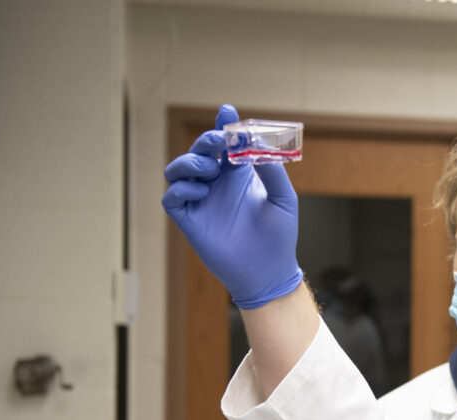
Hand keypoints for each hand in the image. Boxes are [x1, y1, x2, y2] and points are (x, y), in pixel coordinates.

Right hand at [161, 104, 302, 308]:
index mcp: (237, 176)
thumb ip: (272, 170)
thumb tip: (257, 144)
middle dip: (206, 140)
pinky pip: (172, 197)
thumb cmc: (279, 236)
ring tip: (211, 169)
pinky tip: (201, 190)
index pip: (225, 144)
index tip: (227, 112)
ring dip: (190, 162)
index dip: (223, 126)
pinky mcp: (189, 220)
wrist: (270, 271)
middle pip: (199, 151)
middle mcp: (216, 185)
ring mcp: (200, 201)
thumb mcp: (284, 198)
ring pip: (177, 170)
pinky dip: (181, 187)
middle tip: (220, 141)